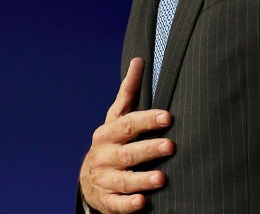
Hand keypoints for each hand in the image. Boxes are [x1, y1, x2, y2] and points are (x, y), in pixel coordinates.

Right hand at [79, 57, 173, 213]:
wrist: (89, 179)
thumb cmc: (111, 143)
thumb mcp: (115, 118)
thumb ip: (128, 92)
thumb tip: (138, 59)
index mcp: (108, 133)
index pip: (128, 124)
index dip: (147, 120)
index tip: (167, 117)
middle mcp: (105, 155)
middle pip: (127, 151)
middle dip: (148, 149)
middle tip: (170, 145)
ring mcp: (105, 178)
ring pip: (124, 179)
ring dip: (142, 179)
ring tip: (161, 178)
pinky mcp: (107, 200)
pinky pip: (117, 203)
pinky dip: (128, 204)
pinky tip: (142, 202)